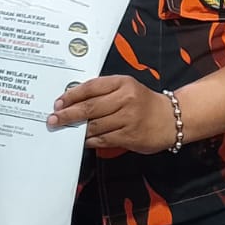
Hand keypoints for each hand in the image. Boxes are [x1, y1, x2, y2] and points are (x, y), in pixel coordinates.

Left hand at [48, 75, 175, 153]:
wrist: (171, 119)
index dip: (71, 95)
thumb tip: (73, 101)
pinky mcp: (129, 137)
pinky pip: (102, 139)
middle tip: (53, 119)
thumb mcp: (126, 88)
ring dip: (76, 129)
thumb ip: (103, 92)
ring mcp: (128, 119)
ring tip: (63, 130)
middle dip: (68, 115)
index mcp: (122, 83)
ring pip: (94, 125)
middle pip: (89, 107)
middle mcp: (125, 99)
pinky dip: (89, 140)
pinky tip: (81, 140)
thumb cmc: (143, 102)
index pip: (91, 87)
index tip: (58, 103)